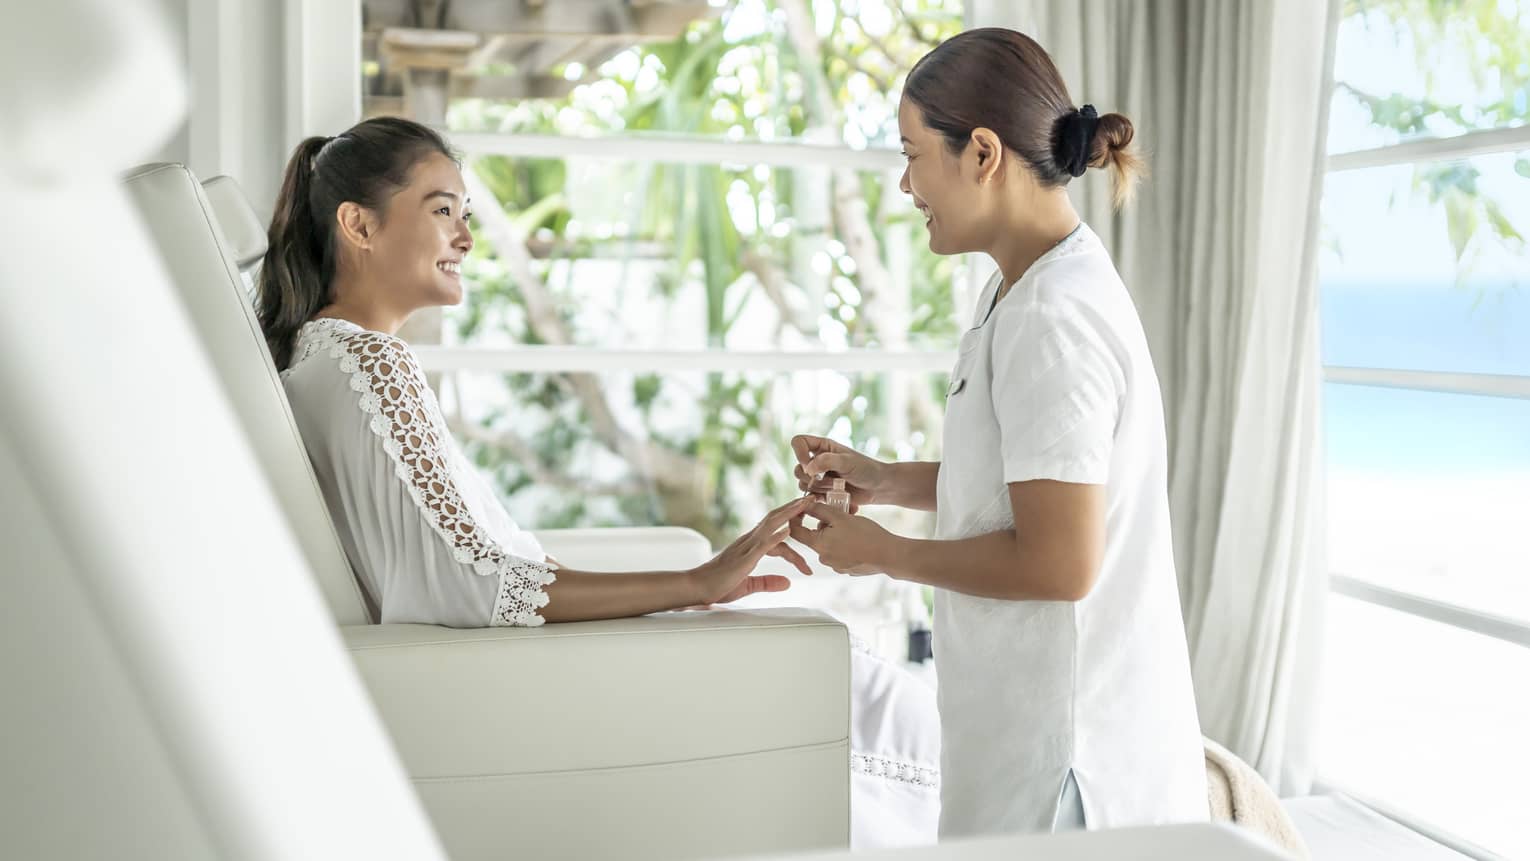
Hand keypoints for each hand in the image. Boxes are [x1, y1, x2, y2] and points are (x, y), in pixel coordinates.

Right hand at [689, 497, 812, 605]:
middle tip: (811, 498)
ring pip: (770, 525)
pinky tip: (787, 531)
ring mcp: (746, 548)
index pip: (775, 532)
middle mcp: (748, 541)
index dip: (792, 524)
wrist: (697, 587)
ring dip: (789, 514)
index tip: (806, 518)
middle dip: (793, 508)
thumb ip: (767, 583)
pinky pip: (762, 545)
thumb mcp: (748, 585)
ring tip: (805, 505)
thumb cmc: (717, 585)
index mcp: (749, 546)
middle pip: (774, 519)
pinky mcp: (744, 559)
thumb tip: (787, 583)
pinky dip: (776, 536)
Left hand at [789, 502, 895, 575]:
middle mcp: (823, 558)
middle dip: (826, 522)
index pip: (795, 531)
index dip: (797, 517)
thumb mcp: (840, 516)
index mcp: (818, 544)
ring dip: (838, 531)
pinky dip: (846, 543)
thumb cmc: (865, 534)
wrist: (888, 555)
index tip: (806, 507)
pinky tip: (860, 537)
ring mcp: (836, 565)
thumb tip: (805, 505)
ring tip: (855, 522)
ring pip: (830, 542)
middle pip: (816, 535)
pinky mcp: (847, 568)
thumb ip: (820, 510)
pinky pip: (841, 552)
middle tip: (843, 511)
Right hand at [791, 434, 887, 512]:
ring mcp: (819, 477)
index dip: (799, 453)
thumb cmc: (866, 469)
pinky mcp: (823, 492)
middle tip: (830, 481)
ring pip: (803, 484)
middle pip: (798, 468)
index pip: (798, 442)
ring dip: (819, 489)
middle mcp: (818, 460)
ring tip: (838, 488)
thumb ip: (827, 461)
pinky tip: (835, 497)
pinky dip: (820, 499)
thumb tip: (808, 468)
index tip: (809, 465)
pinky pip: (811, 497)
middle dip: (811, 478)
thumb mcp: (848, 461)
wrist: (879, 487)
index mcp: (823, 447)